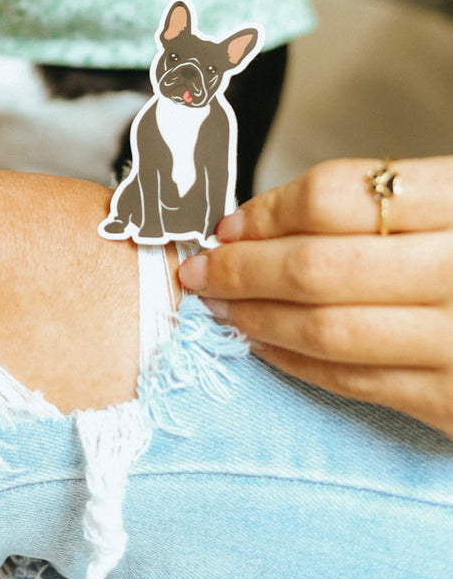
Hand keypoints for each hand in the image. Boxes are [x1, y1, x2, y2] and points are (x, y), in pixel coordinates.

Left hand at [178, 157, 452, 437]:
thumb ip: (378, 202)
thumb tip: (257, 223)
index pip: (335, 196)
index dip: (266, 210)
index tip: (229, 222)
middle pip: (318, 267)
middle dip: (241, 269)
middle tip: (199, 268)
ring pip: (328, 330)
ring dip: (256, 317)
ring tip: (219, 305)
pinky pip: (357, 382)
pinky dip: (297, 362)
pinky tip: (266, 343)